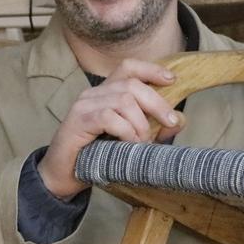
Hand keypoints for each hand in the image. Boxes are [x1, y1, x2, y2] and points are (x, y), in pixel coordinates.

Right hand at [37, 59, 185, 199]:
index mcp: (105, 93)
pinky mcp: (78, 121)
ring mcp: (83, 105)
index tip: (172, 80)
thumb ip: (154, 130)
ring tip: (143, 142)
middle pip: (131, 84)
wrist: (63, 176)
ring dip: (140, 123)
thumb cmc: (95, 157)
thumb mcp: (130, 141)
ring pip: (123, 100)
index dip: (151, 69)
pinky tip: (129, 144)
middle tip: (169, 122)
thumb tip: (180, 121)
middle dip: (156, 102)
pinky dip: (126, 131)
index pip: (128, 67)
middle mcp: (93, 94)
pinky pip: (109, 117)